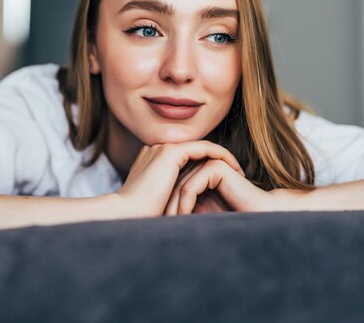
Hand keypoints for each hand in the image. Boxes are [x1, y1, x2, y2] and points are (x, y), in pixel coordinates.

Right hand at [116, 141, 243, 217]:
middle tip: (237, 172)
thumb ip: (173, 197)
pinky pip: (204, 148)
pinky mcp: (171, 153)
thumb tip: (190, 208)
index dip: (207, 165)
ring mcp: (163, 148)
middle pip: (195, 149)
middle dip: (217, 159)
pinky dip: (221, 155)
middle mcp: (157, 150)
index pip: (186, 157)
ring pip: (202, 147)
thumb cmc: (140, 218)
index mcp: (152, 161)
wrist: (124, 214)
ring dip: (223, 157)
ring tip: (239, 170)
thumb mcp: (161, 204)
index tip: (223, 180)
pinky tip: (234, 168)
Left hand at [164, 158, 276, 214]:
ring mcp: (208, 163)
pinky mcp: (216, 168)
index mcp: (196, 169)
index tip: (160, 223)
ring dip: (174, 208)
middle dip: (167, 206)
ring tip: (170, 225)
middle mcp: (201, 163)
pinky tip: (184, 219)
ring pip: (178, 186)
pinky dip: (185, 205)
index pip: (170, 185)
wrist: (258, 216)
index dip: (164, 203)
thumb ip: (181, 204)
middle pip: (172, 184)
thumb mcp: (198, 210)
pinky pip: (190, 187)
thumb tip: (153, 212)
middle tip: (162, 226)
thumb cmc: (229, 216)